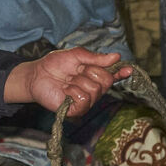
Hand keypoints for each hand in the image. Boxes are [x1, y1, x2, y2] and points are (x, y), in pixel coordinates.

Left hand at [7, 48, 131, 115]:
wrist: (37, 75)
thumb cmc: (54, 65)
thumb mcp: (75, 55)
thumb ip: (95, 58)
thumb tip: (116, 57)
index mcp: (95, 76)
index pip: (113, 75)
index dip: (122, 72)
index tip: (129, 69)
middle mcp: (94, 90)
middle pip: (105, 81)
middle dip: (89, 72)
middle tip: (75, 71)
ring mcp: (86, 101)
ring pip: (95, 89)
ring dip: (78, 81)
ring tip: (67, 81)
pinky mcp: (77, 110)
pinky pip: (84, 99)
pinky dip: (73, 91)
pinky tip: (65, 90)